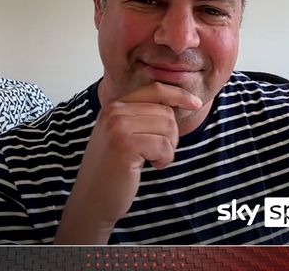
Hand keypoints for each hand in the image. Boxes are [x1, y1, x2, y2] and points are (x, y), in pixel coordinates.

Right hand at [54, 82, 201, 243]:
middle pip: (166, 112)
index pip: (155, 89)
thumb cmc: (113, 169)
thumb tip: (180, 100)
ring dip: (168, 148)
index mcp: (114, 105)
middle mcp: (114, 111)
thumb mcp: (124, 134)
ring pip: (168, 128)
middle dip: (170, 135)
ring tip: (151, 159)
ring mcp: (118, 126)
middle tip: (156, 152)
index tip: (196, 104)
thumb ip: (143, 115)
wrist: (93, 199)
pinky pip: (164, 146)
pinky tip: (151, 166)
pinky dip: (165, 159)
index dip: (179, 94)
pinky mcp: (125, 145)